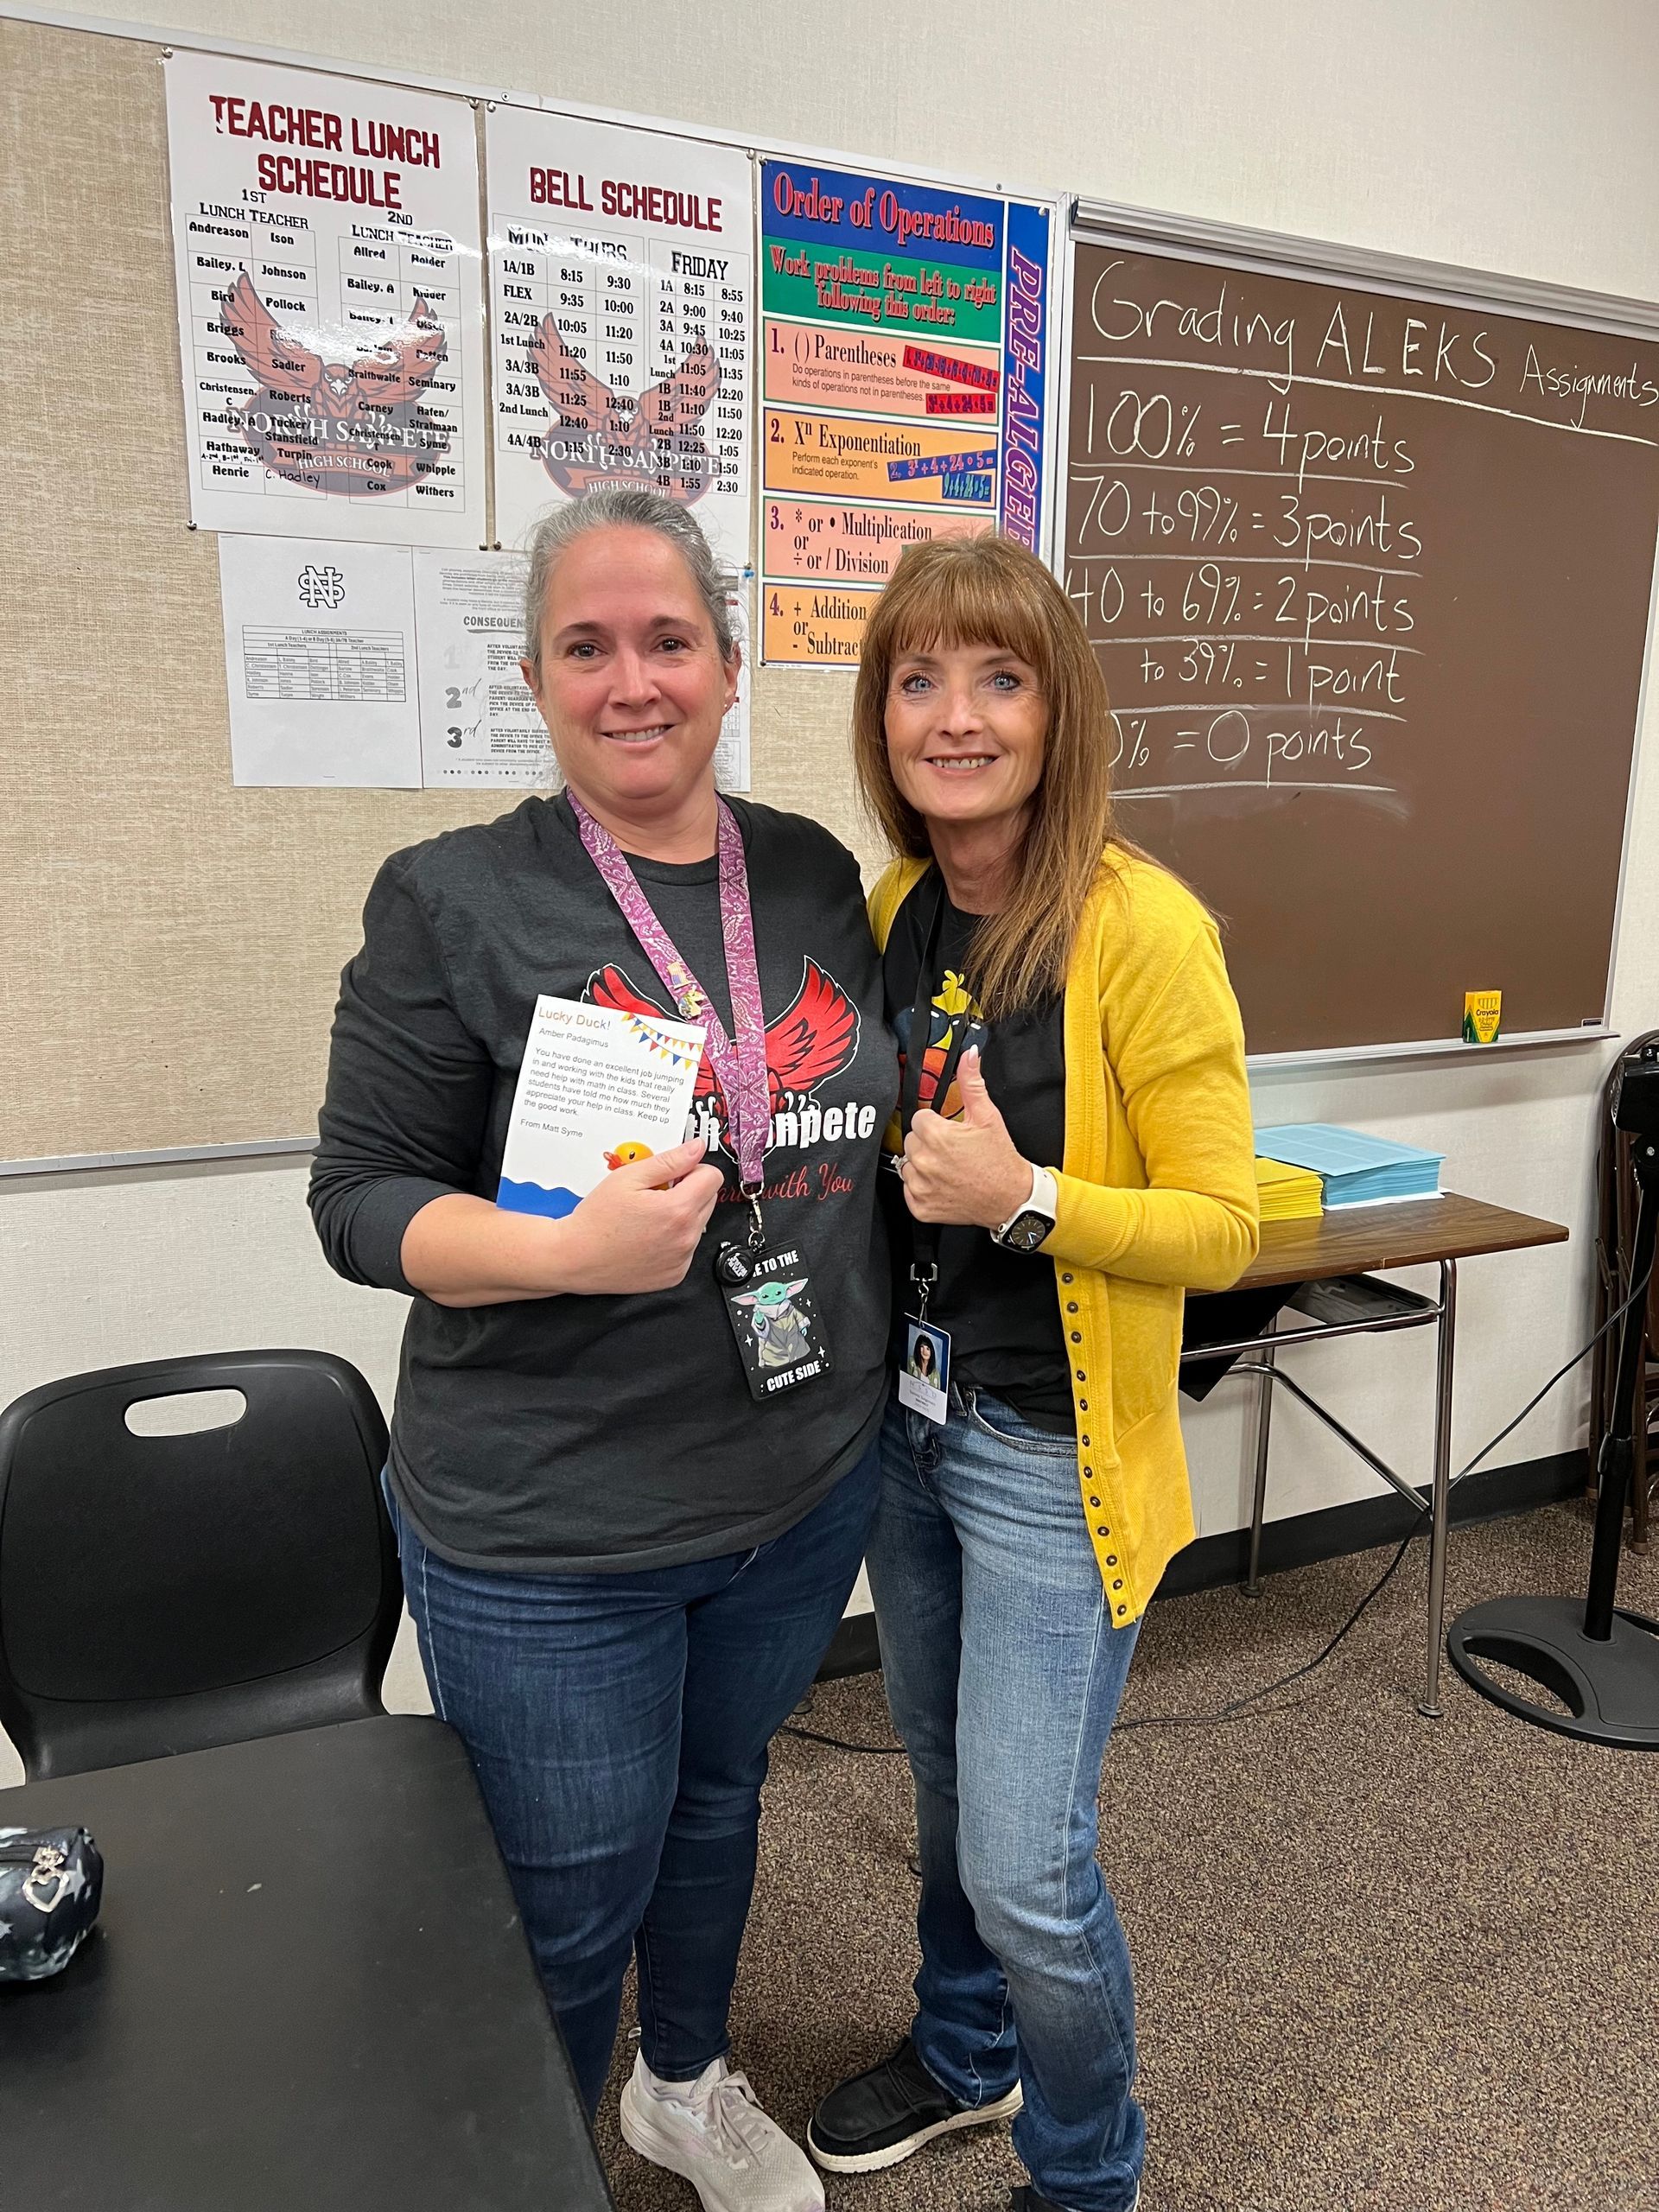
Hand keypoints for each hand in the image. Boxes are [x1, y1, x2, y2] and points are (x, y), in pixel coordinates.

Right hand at [555, 1139, 724, 1293]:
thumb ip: (669, 1161)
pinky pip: (686, 1249)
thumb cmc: (596, 1220)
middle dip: (688, 1191)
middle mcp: (686, 1238)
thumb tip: (695, 1149)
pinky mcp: (675, 1275)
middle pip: (708, 1200)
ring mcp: (681, 1259)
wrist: (575, 1258)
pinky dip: (673, 1240)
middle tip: (655, 1194)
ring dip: (680, 1216)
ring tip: (647, 1217)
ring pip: (698, 1224)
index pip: (713, 1177)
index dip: (692, 1169)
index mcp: (678, 1210)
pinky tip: (647, 1237)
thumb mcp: (629, 1177)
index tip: (675, 1173)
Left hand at [901, 1049, 1033, 1228]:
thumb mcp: (987, 1116)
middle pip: (912, 1142)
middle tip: (952, 1152)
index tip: (950, 1133)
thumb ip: (971, 1083)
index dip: (935, 1125)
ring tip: (948, 1168)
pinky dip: (923, 1189)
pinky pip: (909, 1191)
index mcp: (937, 1136)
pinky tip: (943, 1185)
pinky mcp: (921, 1208)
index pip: (918, 1120)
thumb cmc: (1000, 1159)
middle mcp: (925, 1162)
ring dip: (923, 1166)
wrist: (1011, 1198)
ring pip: (908, 1166)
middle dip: (928, 1144)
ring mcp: (921, 1187)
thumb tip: (968, 1057)